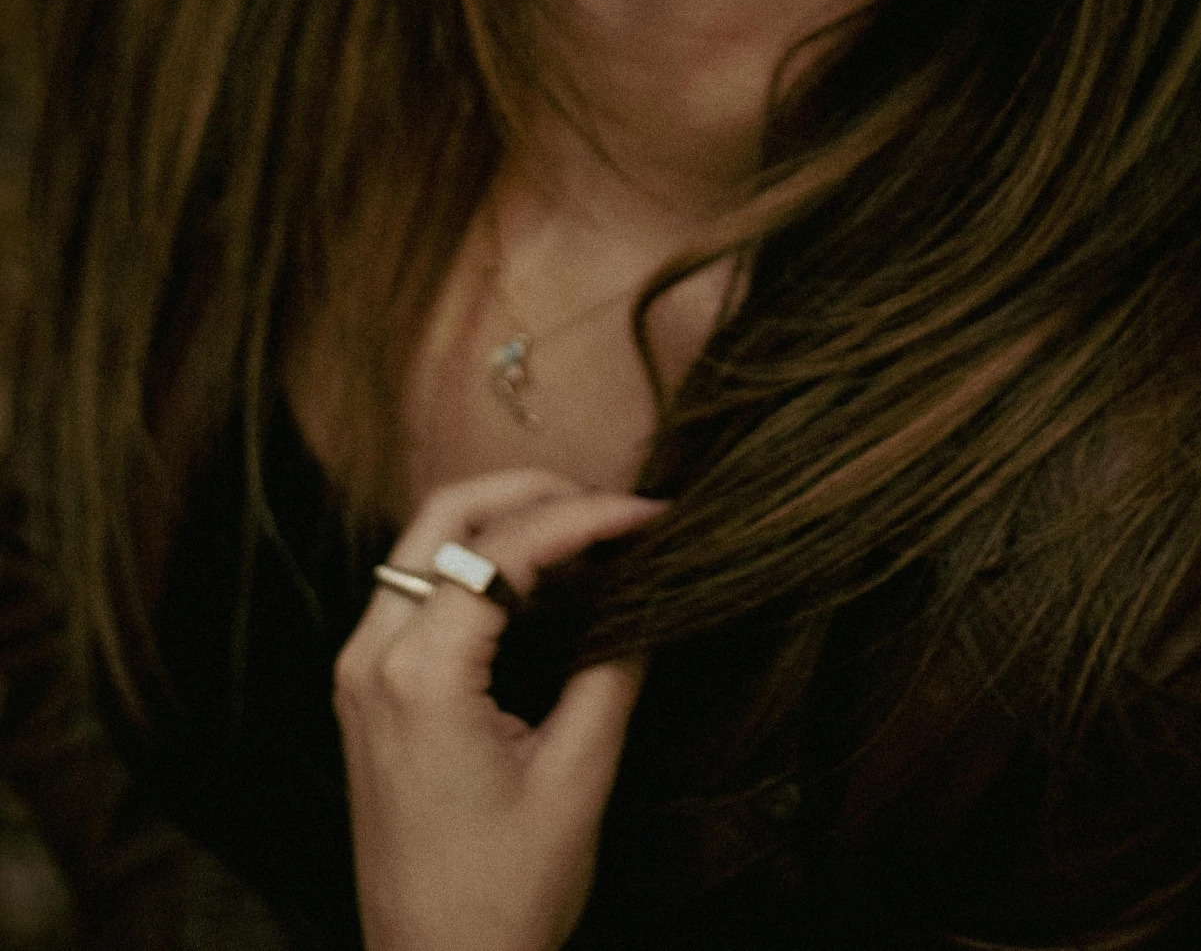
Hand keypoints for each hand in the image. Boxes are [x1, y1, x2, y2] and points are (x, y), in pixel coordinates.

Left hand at [334, 467, 663, 950]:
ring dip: (505, 523)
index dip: (586, 516)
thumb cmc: (502, 896)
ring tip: (588, 538)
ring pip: (425, 545)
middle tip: (612, 508)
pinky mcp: (369, 693)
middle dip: (533, 492)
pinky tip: (542, 584)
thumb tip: (650, 592)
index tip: (652, 514)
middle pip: (444, 515)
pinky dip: (479, 566)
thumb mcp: (576, 779)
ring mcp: (361, 673)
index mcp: (419, 675)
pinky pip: (419, 592)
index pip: (505, 547)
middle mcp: (372, 657)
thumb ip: (612, 670)